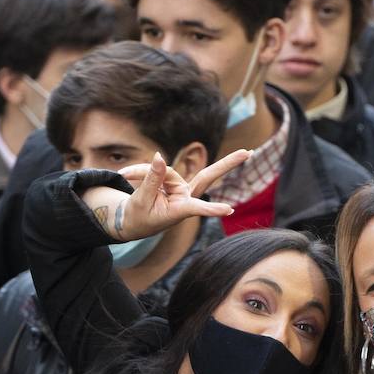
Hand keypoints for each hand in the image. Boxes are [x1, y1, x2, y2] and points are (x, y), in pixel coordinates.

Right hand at [80, 150, 249, 242]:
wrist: (131, 220)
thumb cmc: (138, 217)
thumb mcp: (140, 200)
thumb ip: (151, 179)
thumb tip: (160, 156)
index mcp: (179, 211)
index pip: (196, 208)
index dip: (211, 209)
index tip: (229, 210)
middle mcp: (185, 198)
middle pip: (208, 177)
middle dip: (227, 164)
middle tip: (248, 152)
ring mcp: (181, 189)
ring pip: (166, 170)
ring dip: (143, 171)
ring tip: (125, 176)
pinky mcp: (173, 182)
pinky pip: (158, 169)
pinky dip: (141, 171)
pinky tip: (126, 175)